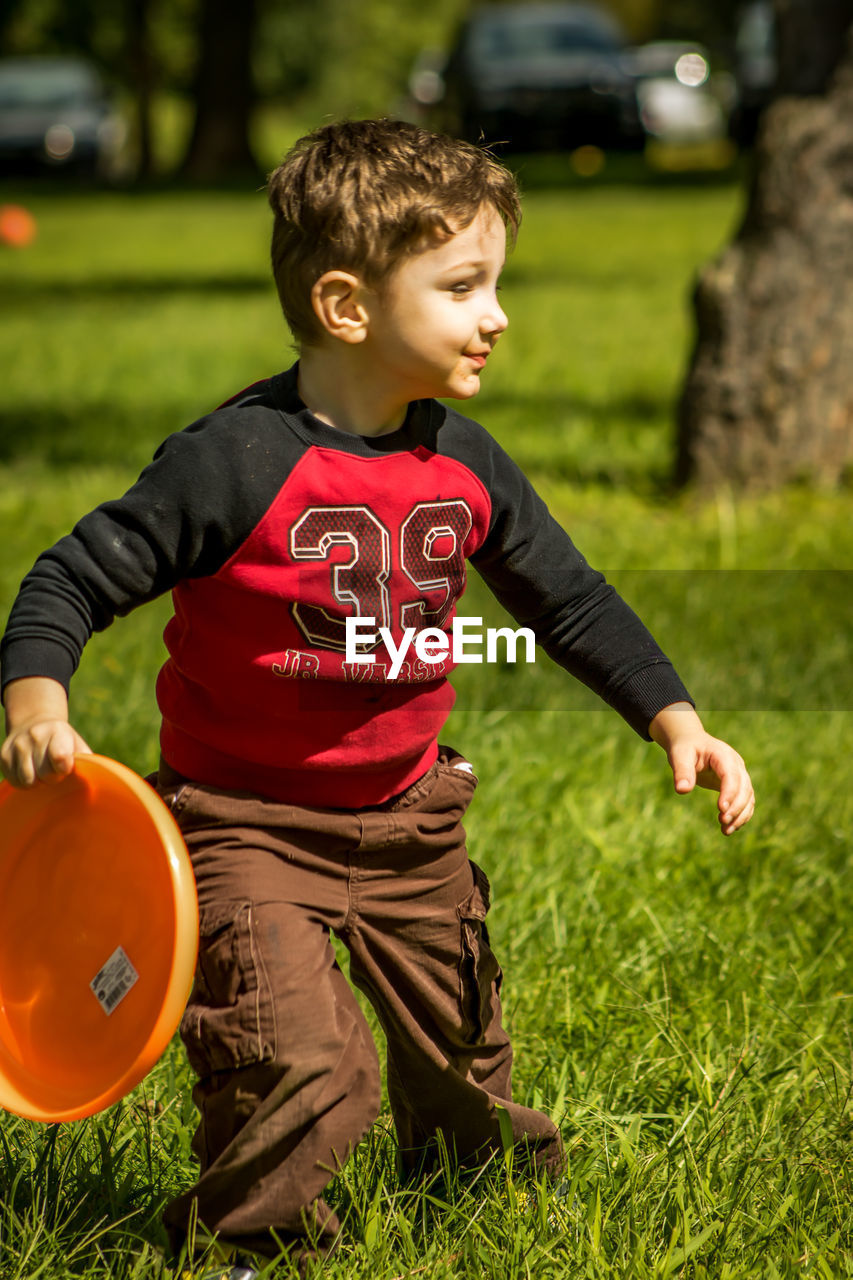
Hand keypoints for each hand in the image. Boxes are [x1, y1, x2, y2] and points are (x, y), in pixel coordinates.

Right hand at [1, 720, 91, 787]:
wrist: (33, 723)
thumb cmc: (64, 742)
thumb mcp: (78, 745)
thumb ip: (86, 761)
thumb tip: (100, 779)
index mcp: (58, 731)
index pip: (59, 756)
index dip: (63, 769)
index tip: (66, 769)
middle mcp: (35, 735)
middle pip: (45, 774)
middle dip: (52, 778)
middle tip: (55, 771)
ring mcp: (17, 744)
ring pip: (28, 780)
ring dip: (37, 782)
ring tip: (42, 772)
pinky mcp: (4, 755)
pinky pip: (14, 781)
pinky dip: (24, 783)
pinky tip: (30, 772)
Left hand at [649, 702, 754, 836]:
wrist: (691, 742)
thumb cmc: (685, 748)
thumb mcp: (679, 755)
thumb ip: (682, 771)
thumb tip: (682, 790)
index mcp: (723, 755)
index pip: (732, 775)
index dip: (729, 792)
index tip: (721, 809)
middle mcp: (736, 765)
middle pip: (745, 788)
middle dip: (736, 807)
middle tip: (722, 821)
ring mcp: (739, 775)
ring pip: (748, 797)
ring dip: (740, 815)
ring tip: (725, 831)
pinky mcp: (737, 785)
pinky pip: (745, 802)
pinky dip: (740, 816)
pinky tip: (729, 828)